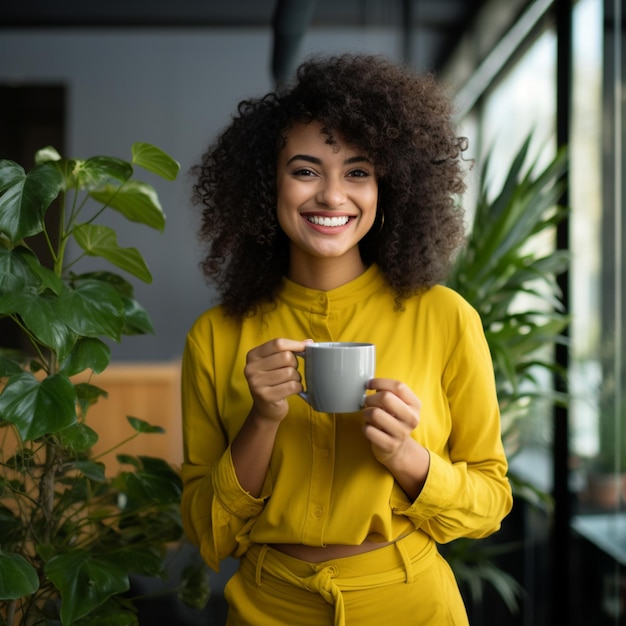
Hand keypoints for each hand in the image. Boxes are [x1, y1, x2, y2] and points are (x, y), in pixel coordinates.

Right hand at [244, 338, 311, 422]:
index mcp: (253, 355)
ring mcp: (256, 383)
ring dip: (296, 378)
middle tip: (291, 371)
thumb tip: (308, 342)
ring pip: (290, 372)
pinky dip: (297, 388)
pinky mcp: (266, 396)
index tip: (305, 348)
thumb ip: (289, 350)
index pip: (278, 343)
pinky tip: (292, 390)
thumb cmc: (273, 382)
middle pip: (286, 357)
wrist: (266, 409)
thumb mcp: (275, 363)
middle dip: (295, 364)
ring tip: (290, 382)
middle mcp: (251, 368)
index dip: (295, 344)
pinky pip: (292, 386)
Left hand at [362, 378, 428, 497]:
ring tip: (368, 416)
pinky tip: (370, 428)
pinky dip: (365, 427)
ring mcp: (402, 433)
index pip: (398, 386)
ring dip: (365, 413)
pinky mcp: (390, 445)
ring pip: (375, 413)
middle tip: (367, 403)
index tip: (369, 384)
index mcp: (415, 405)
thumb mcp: (397, 404)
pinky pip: (368, 430)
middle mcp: (412, 419)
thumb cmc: (393, 419)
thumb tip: (371, 383)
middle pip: (386, 397)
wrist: (398, 448)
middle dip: (371, 398)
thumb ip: (388, 391)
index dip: (380, 382)